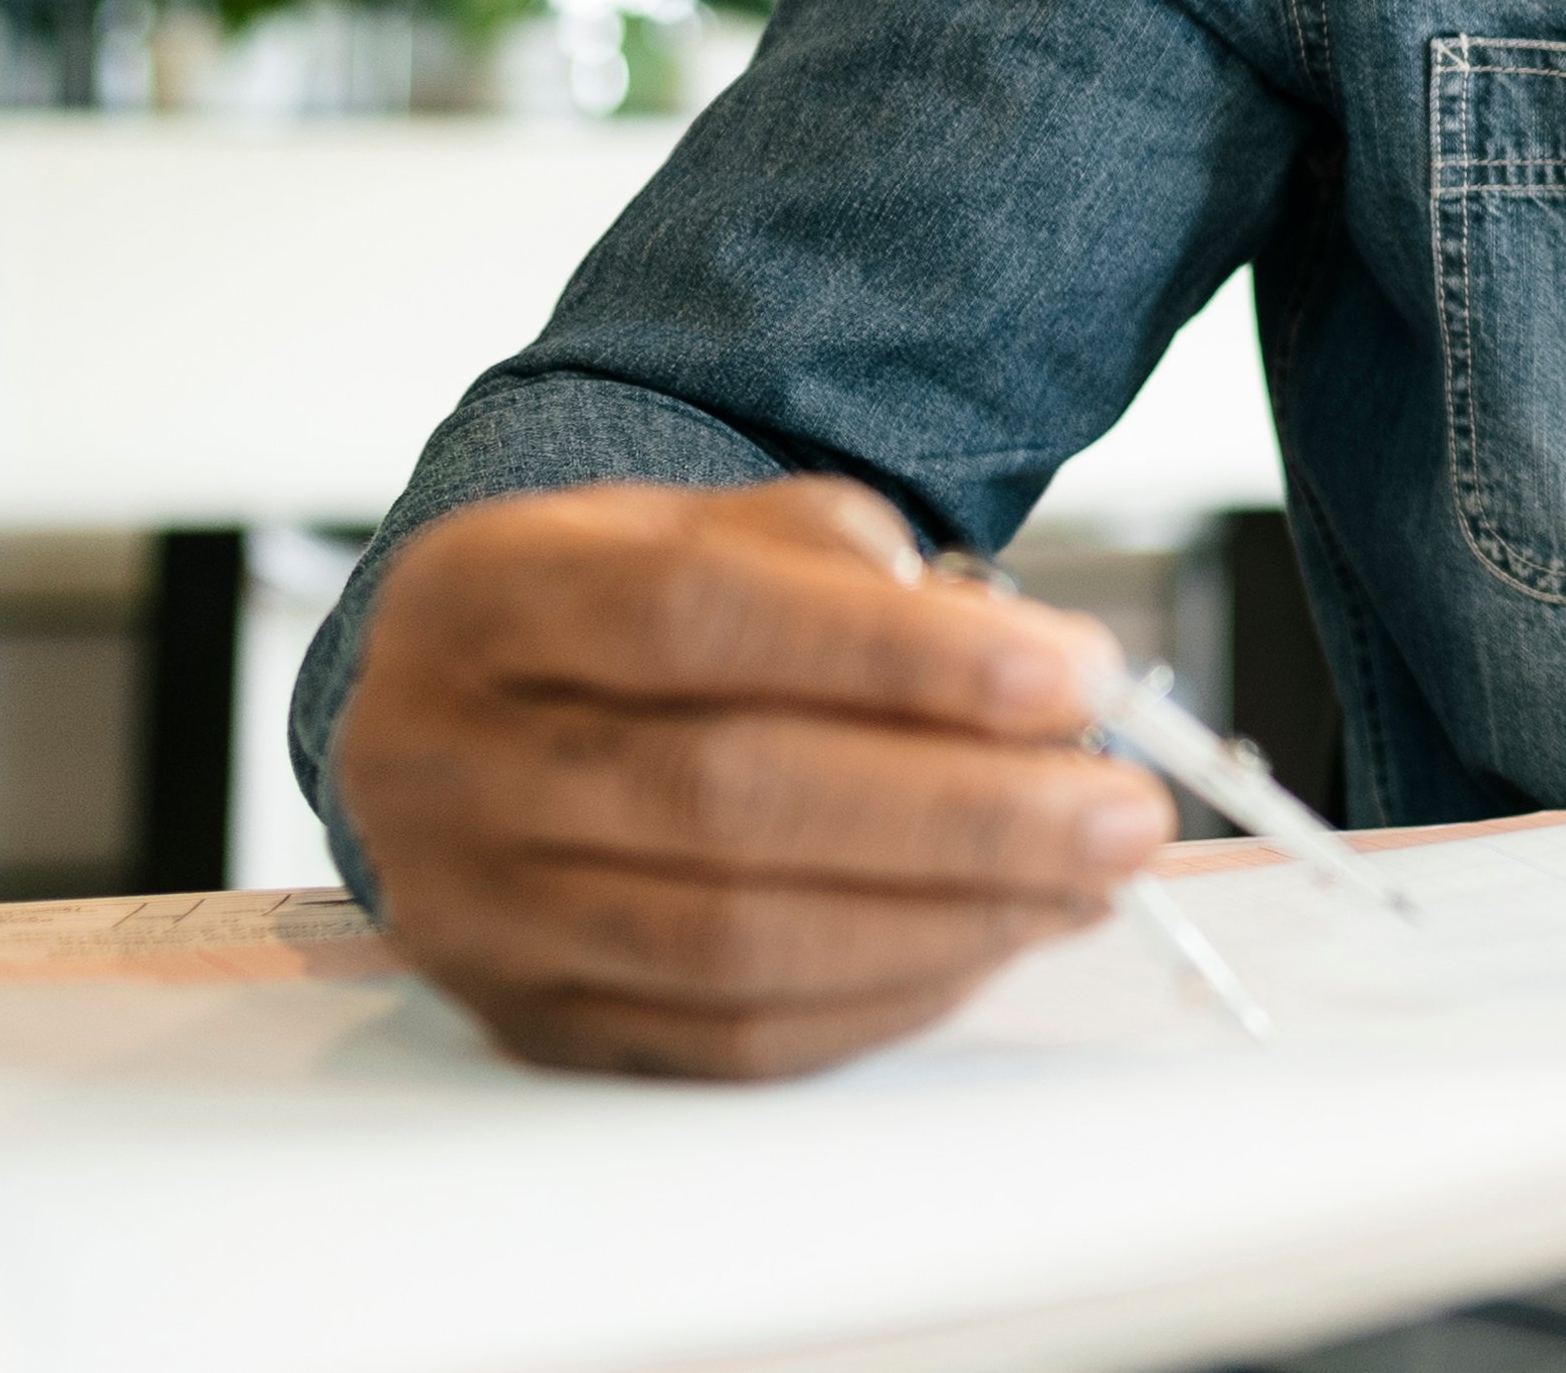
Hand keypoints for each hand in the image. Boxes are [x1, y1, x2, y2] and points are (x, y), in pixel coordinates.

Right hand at [325, 477, 1168, 1079]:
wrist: (497, 710)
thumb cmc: (637, 613)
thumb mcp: (723, 527)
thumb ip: (865, 576)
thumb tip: (1035, 684)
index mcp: (485, 594)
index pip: (699, 616)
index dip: (899, 656)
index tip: (1070, 678)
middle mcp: (443, 757)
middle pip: (725, 797)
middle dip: (960, 810)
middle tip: (1122, 811)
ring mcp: (471, 908)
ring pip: (733, 941)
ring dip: (945, 917)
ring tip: (1084, 880)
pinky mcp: (528, 1018)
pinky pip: (728, 1038)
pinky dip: (883, 995)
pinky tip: (987, 941)